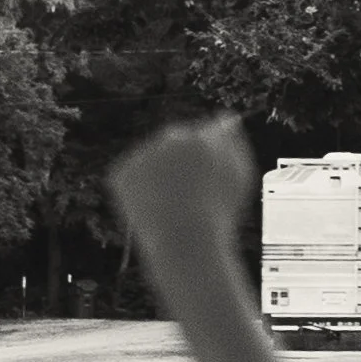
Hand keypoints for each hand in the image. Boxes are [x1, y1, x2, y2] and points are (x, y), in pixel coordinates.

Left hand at [107, 115, 256, 297]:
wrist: (185, 241)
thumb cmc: (219, 213)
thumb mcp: (240, 176)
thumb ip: (234, 142)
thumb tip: (226, 119)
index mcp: (202, 135)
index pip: (204, 133)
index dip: (208, 158)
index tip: (209, 181)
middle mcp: (169, 136)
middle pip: (175, 143)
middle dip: (181, 163)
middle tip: (191, 197)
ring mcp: (142, 152)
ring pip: (151, 160)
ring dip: (159, 177)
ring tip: (173, 208)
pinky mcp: (120, 172)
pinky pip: (131, 178)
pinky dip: (138, 192)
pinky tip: (155, 210)